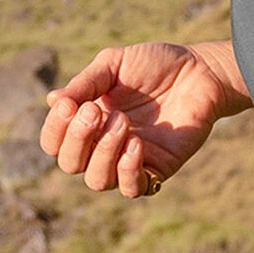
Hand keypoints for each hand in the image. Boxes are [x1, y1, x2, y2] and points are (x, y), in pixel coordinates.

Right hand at [40, 42, 246, 196]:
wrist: (201, 71)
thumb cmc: (157, 64)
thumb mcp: (114, 64)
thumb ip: (85, 83)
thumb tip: (52, 100)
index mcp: (88, 121)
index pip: (54, 142)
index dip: (55, 129)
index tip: (70, 105)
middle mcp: (104, 144)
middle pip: (70, 164)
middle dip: (77, 139)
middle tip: (96, 111)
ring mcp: (130, 159)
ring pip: (97, 180)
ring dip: (104, 152)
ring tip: (123, 122)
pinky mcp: (158, 168)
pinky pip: (133, 188)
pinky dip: (128, 171)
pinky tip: (137, 144)